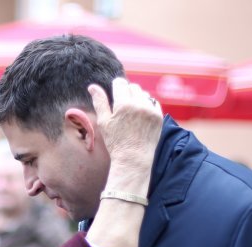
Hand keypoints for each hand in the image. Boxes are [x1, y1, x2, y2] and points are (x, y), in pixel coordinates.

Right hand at [89, 77, 162, 191]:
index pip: (120, 82)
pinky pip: (153, 102)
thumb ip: (99, 102)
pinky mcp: (159, 116)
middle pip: (133, 87)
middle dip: (127, 93)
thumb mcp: (104, 122)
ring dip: (138, 99)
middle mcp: (139, 104)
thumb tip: (92, 86)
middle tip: (123, 108)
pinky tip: (141, 117)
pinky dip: (147, 106)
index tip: (115, 95)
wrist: (134, 158)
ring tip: (132, 113)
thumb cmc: (116, 142)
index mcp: (123, 104)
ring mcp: (151, 110)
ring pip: (144, 94)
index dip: (116, 87)